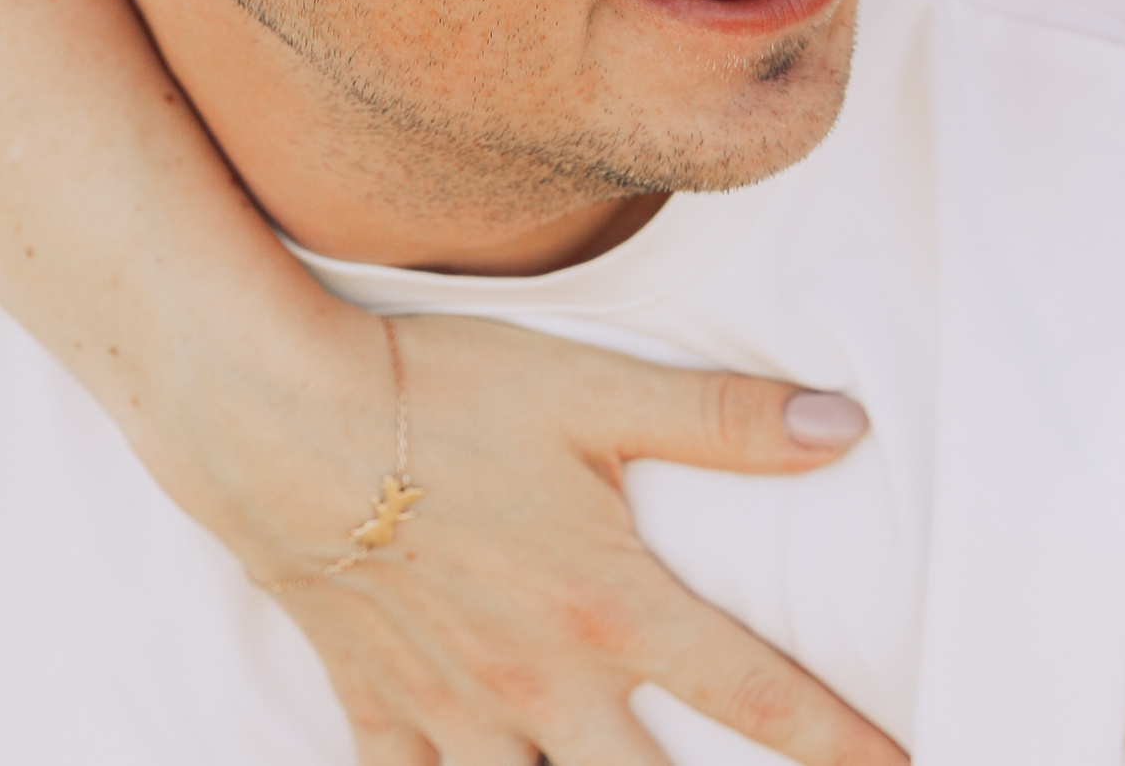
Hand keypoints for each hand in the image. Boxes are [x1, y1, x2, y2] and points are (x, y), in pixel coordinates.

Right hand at [203, 312, 903, 765]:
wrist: (280, 424)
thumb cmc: (445, 394)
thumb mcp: (599, 392)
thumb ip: (725, 420)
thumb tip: (844, 429)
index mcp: (612, 609)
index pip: (754, 695)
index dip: (835, 742)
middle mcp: (542, 684)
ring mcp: (457, 711)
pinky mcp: (380, 711)